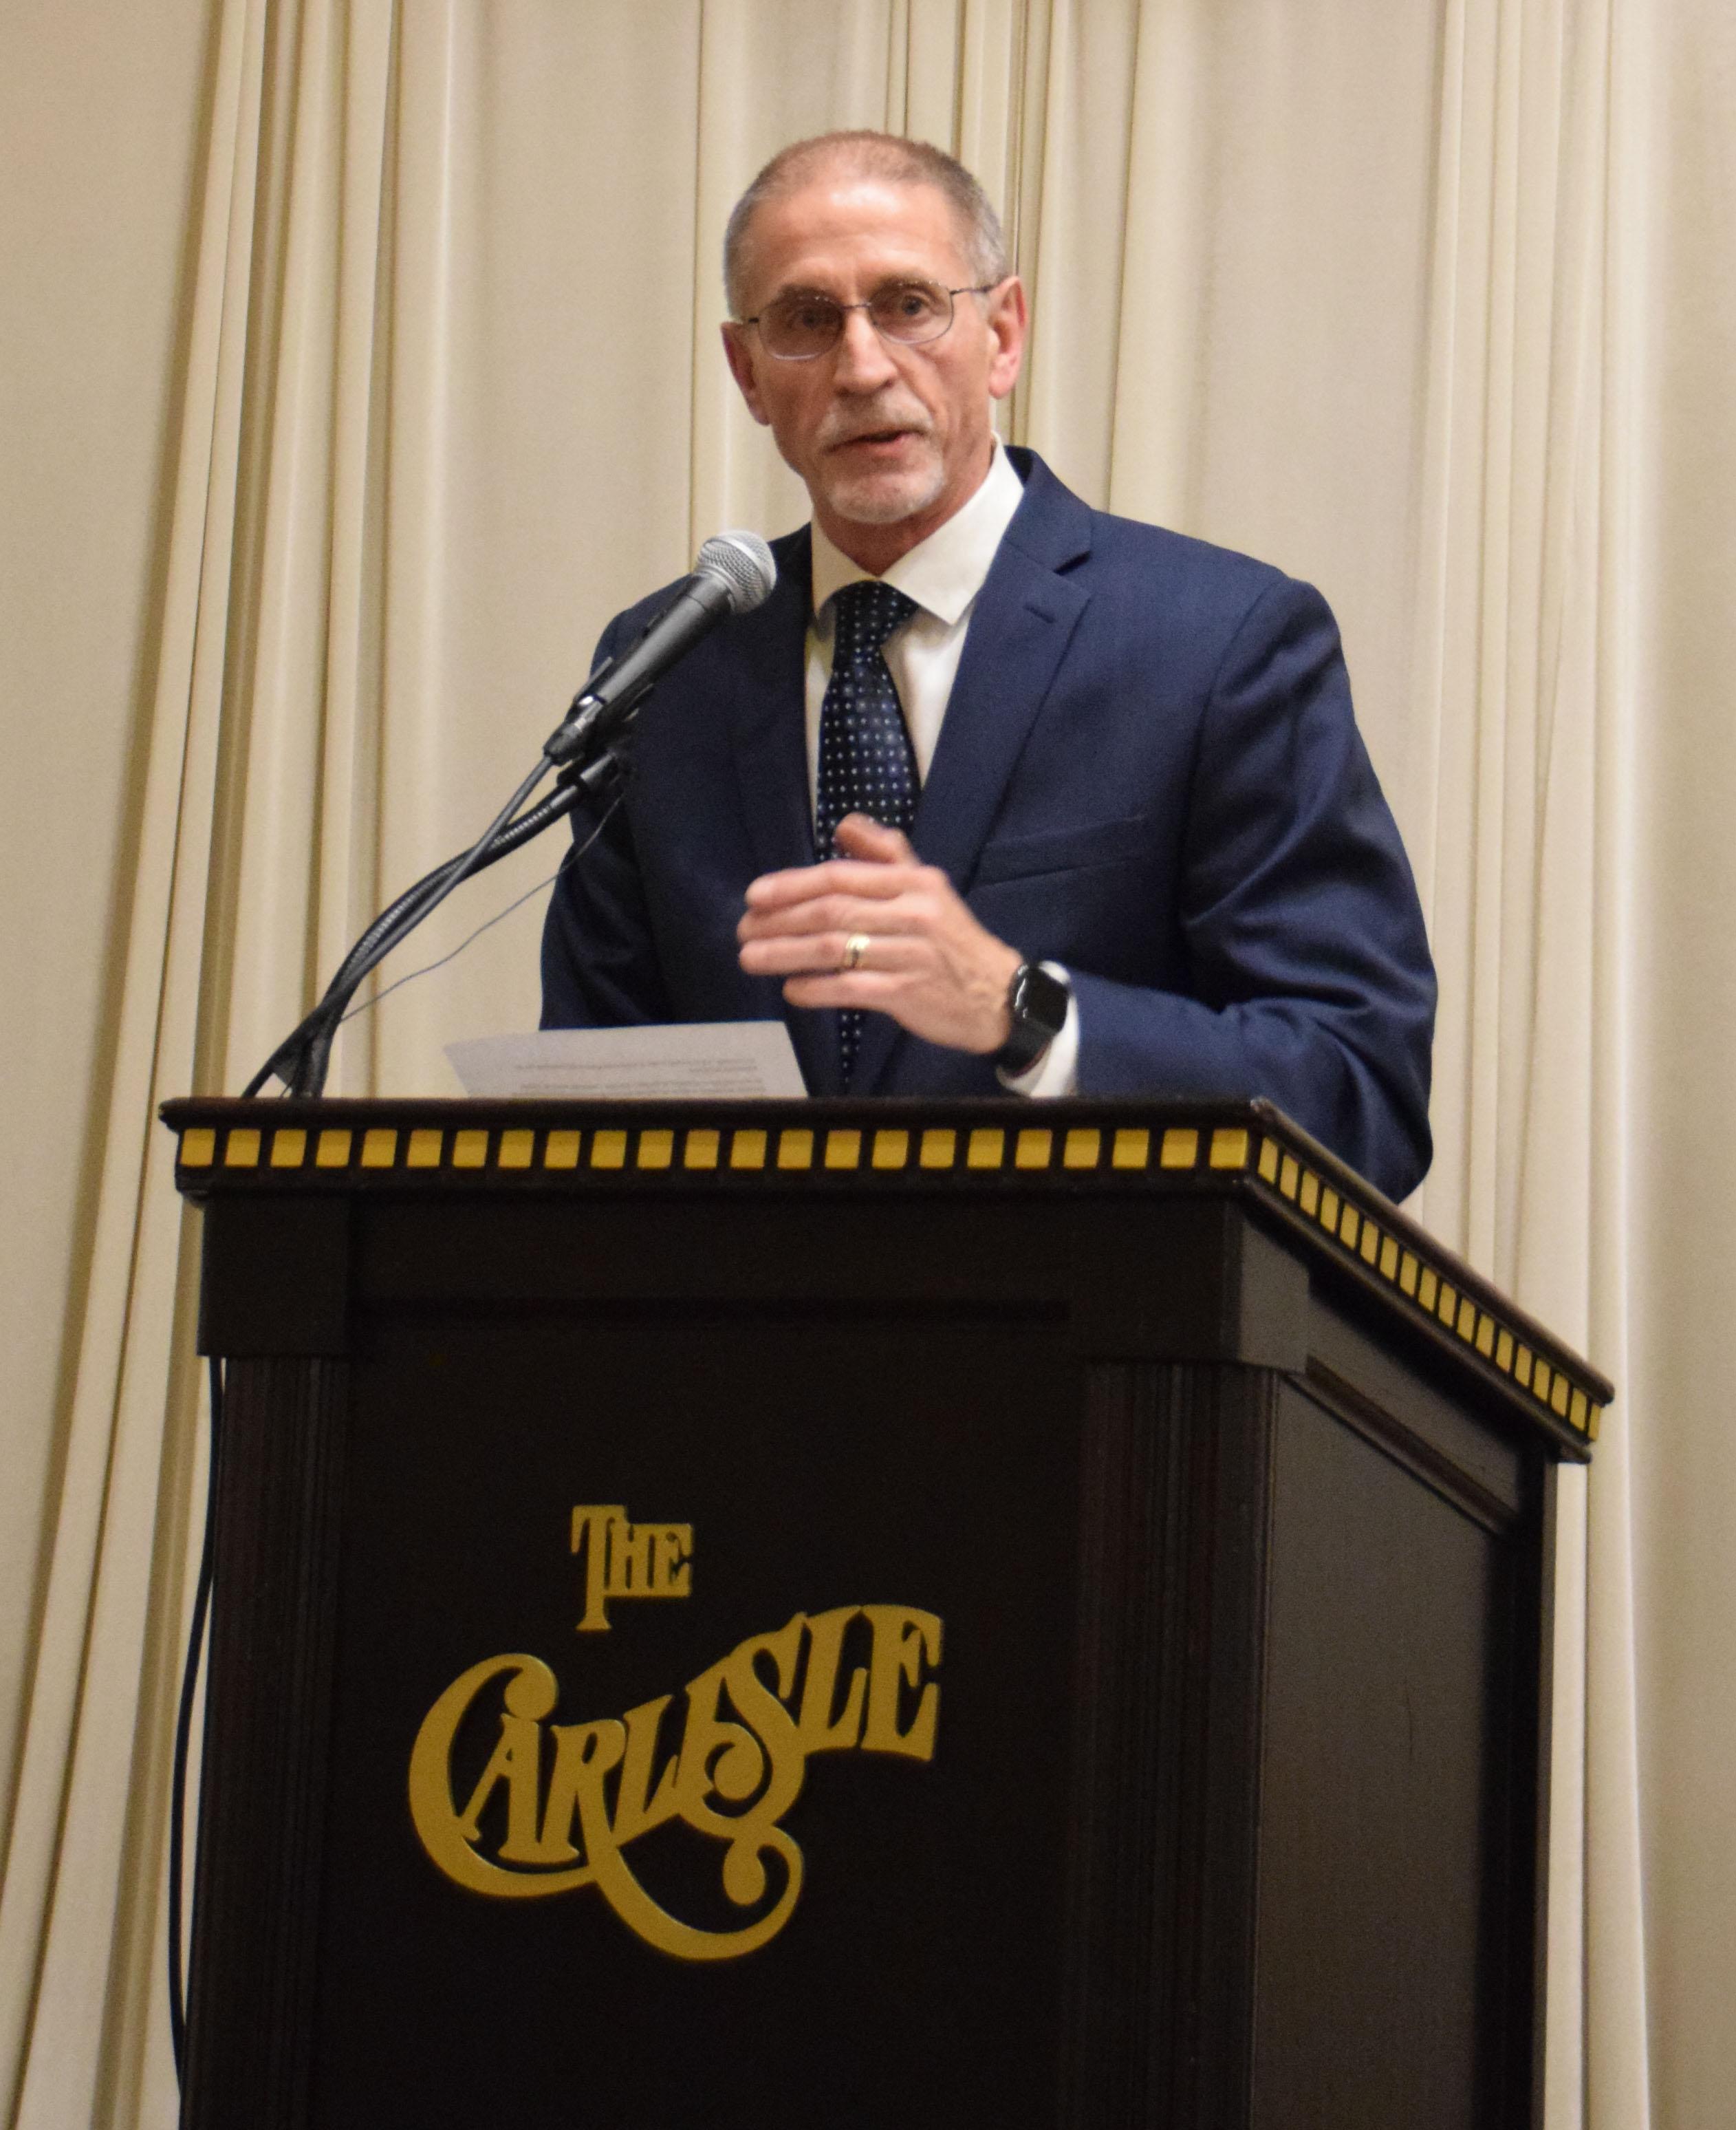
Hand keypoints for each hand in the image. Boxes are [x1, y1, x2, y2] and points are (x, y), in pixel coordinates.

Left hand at [737, 814, 1021, 1053]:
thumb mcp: (927, 887)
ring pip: (835, 950)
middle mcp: (914, 913)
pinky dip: (816, 989)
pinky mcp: (909, 993)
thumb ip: (886, 855)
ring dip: (785, 954)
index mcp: (914, 882)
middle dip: (779, 921)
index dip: (792, 885)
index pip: (841, 877)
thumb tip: (844, 825)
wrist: (998, 994)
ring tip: (752, 958)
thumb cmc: (951, 940)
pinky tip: (792, 990)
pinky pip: (851, 989)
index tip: (754, 896)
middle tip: (743, 930)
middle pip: (832, 912)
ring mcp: (912, 955)